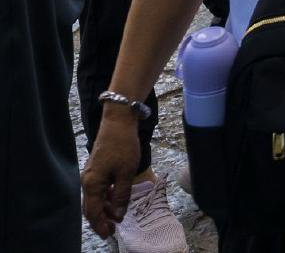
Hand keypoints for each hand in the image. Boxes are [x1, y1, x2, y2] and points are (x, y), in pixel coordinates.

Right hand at [80, 111, 141, 235]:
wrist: (117, 122)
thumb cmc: (123, 146)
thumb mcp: (126, 173)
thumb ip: (121, 195)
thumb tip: (118, 214)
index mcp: (92, 184)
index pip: (93, 212)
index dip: (100, 225)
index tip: (109, 234)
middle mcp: (87, 181)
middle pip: (91, 207)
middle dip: (100, 220)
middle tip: (112, 230)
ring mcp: (90, 175)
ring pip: (94, 198)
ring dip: (104, 209)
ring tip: (116, 217)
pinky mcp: (96, 169)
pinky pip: (98, 189)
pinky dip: (105, 197)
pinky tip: (115, 200)